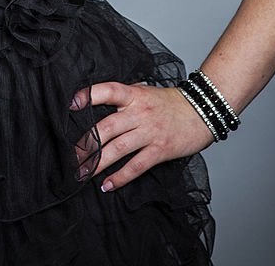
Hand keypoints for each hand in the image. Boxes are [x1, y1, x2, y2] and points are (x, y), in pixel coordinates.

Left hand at [69, 81, 214, 191]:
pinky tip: (107, 184)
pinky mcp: (160, 150)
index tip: (72, 104)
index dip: (89, 95)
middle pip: (107, 127)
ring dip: (98, 163)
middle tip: (72, 156)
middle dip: (87, 143)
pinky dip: (120, 177)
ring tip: (83, 173)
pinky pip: (136, 166)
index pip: (108, 90)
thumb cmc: (172, 102)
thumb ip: (127, 95)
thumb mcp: (147, 91)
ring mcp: (149, 132)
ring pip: (118, 148)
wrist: (202, 111)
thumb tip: (103, 98)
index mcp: (134, 95)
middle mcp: (140, 112)